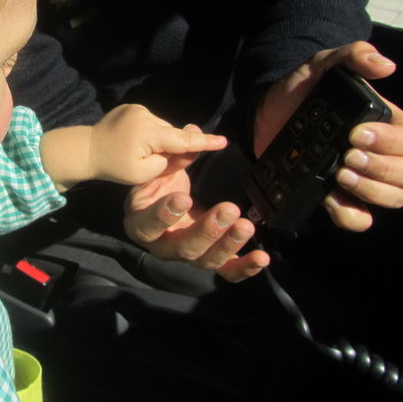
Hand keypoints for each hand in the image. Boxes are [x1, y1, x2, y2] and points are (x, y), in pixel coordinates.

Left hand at [89, 103, 226, 185]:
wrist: (85, 150)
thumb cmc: (114, 167)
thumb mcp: (144, 173)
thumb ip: (169, 161)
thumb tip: (186, 149)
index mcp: (148, 133)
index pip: (182, 139)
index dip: (204, 142)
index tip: (223, 141)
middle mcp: (145, 115)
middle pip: (171, 134)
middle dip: (171, 147)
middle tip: (155, 162)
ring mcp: (137, 108)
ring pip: (162, 128)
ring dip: (160, 140)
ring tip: (139, 153)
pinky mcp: (131, 107)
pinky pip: (151, 123)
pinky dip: (150, 133)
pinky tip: (134, 143)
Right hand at [123, 163, 269, 282]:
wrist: (166, 203)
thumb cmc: (159, 185)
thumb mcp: (161, 169)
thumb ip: (175, 156)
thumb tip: (194, 130)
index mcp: (141, 224)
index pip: (148, 226)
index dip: (164, 215)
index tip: (184, 198)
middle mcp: (162, 246)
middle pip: (182, 248)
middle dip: (207, 230)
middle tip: (229, 209)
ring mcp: (187, 256)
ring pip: (206, 260)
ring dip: (228, 244)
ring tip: (246, 225)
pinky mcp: (209, 260)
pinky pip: (226, 271)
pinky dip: (244, 267)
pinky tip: (262, 258)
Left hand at [254, 41, 402, 231]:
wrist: (264, 116)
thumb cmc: (301, 90)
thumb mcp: (322, 65)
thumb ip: (352, 57)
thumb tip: (386, 65)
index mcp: (390, 124)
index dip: (393, 143)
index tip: (356, 133)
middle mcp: (385, 155)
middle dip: (385, 170)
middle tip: (347, 157)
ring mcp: (364, 179)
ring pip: (396, 198)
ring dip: (371, 192)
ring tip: (338, 174)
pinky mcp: (340, 198)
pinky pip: (362, 219)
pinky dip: (350, 214)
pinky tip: (329, 198)